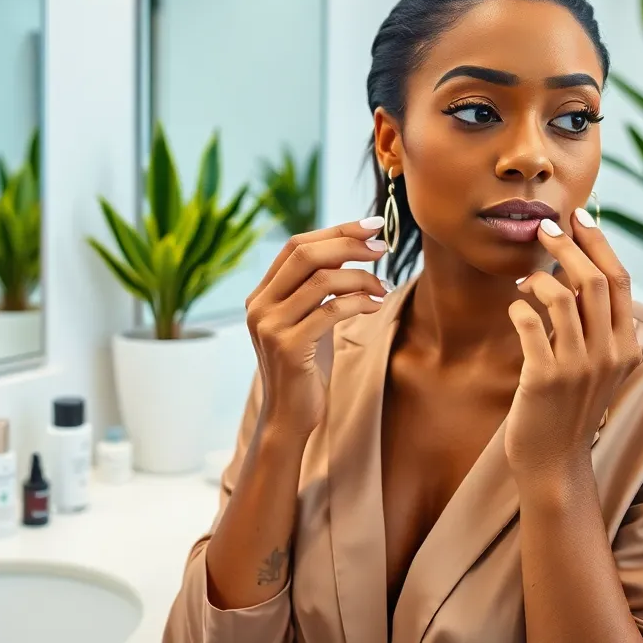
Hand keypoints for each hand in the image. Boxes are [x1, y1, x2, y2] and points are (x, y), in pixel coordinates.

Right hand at [245, 217, 390, 437]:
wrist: (290, 416)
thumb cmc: (306, 367)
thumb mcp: (309, 320)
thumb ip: (319, 287)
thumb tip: (354, 248)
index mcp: (261, 295)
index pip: (295, 246)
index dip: (335, 231)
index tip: (371, 226)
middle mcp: (259, 306)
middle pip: (305, 255)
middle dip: (348, 244)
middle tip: (382, 248)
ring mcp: (271, 326)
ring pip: (321, 281)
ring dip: (360, 278)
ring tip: (383, 287)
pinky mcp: (289, 347)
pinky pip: (331, 311)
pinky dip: (358, 303)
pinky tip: (374, 306)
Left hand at [505, 208, 642, 475]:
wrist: (555, 464)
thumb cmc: (570, 410)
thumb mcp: (599, 369)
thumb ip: (599, 329)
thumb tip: (583, 277)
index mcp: (627, 347)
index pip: (621, 280)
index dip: (599, 242)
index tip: (578, 216)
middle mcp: (608, 354)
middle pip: (593, 280)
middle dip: (568, 244)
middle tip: (543, 227)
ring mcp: (577, 366)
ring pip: (562, 295)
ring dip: (539, 276)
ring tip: (524, 278)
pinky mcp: (544, 377)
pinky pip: (529, 322)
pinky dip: (519, 306)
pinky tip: (514, 307)